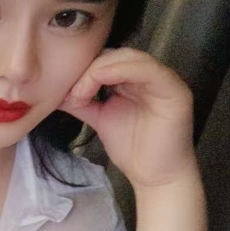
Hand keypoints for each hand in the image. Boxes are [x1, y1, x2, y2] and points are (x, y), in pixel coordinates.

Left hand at [58, 48, 197, 188]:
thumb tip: (55, 92)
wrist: (154, 176)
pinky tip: (100, 81)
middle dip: (90, 68)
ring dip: (100, 70)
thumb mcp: (99, 119)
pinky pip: (148, 70)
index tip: (64, 88)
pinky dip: (121, 70)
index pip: (107, 59)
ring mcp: (164, 80)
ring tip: (81, 92)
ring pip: (131, 58)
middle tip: (71, 90)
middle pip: (117, 54)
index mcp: (133, 79)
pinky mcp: (174, 90)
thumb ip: (81, 103)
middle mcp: (149, 75)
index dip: (84, 67)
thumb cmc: (132, 149)